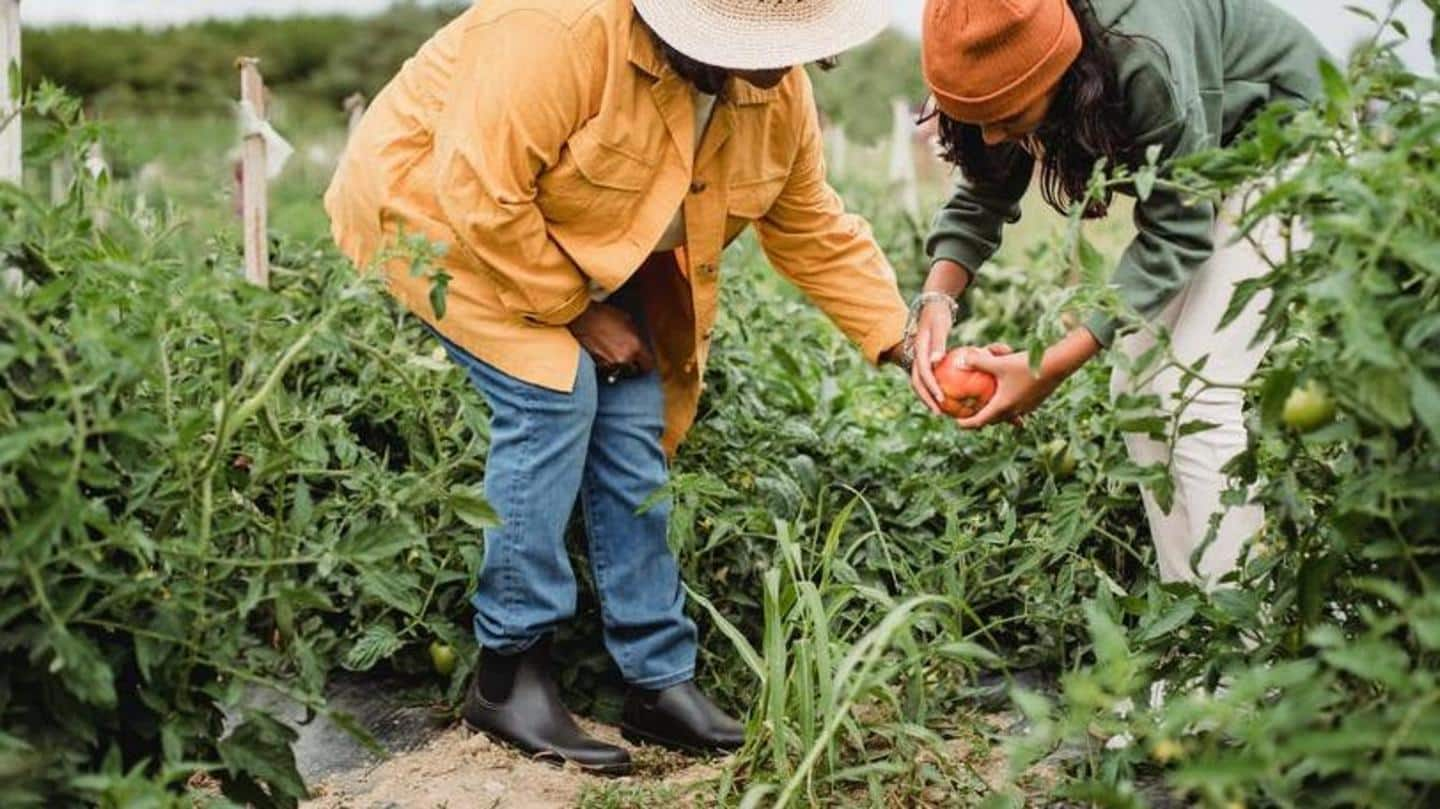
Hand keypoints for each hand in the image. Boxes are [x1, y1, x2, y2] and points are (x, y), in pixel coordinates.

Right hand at [567, 302, 654, 377]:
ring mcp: (609, 364)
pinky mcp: (597, 366)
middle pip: (634, 371)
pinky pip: (607, 369)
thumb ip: (636, 335)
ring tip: (614, 353)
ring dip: (619, 365)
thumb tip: (639, 343)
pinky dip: (607, 364)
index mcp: (635, 347)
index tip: (643, 361)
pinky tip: (604, 352)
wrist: (581, 317)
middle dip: (633, 365)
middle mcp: (624, 359)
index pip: (648, 365)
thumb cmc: (604, 315)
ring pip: (620, 371)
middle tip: (629, 357)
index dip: (646, 363)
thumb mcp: (627, 320)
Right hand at [909, 299, 956, 414]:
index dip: (930, 388)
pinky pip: (927, 378)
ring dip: (928, 397)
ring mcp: (918, 359)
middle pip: (917, 383)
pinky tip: (947, 396)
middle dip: (926, 399)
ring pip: (920, 382)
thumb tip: (936, 362)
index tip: (941, 400)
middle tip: (939, 413)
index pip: (922, 374)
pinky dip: (933, 388)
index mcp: (918, 351)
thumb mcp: (939, 327)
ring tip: (941, 410)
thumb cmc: (939, 316)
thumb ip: (937, 344)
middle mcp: (916, 357)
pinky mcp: (924, 360)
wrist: (933, 306)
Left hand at [951, 349, 1062, 428]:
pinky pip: (1019, 409)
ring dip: (997, 414)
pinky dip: (1010, 406)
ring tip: (990, 409)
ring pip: (1007, 416)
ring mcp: (1027, 408)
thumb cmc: (1026, 364)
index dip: (967, 424)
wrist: (1057, 365)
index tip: (957, 423)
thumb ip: (979, 362)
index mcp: (1003, 406)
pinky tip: (1010, 397)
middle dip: (981, 420)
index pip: (980, 421)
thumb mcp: (1000, 362)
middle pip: (993, 420)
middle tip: (970, 415)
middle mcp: (1015, 411)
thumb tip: (962, 360)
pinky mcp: (1035, 402)